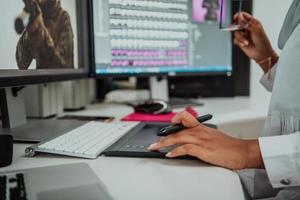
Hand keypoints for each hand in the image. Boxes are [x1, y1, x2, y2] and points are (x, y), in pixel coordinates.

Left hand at [148, 111, 263, 169]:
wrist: (243, 151)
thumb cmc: (230, 146)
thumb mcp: (213, 137)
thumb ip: (201, 137)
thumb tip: (190, 142)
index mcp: (202, 127)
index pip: (184, 117)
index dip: (174, 120)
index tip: (167, 126)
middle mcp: (200, 131)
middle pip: (176, 130)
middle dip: (162, 136)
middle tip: (154, 143)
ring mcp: (201, 140)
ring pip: (177, 137)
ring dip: (164, 143)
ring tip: (155, 148)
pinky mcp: (203, 149)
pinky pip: (184, 148)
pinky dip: (175, 151)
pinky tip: (169, 155)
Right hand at [233, 12, 275, 71]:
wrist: (262, 53)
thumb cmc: (262, 42)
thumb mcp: (256, 30)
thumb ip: (246, 23)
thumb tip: (240, 18)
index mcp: (253, 23)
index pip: (244, 16)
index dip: (239, 15)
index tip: (236, 17)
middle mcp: (247, 28)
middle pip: (237, 24)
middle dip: (237, 27)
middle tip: (238, 29)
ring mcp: (244, 35)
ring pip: (235, 33)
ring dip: (241, 38)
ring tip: (246, 42)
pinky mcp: (240, 42)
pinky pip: (235, 40)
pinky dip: (239, 42)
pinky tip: (244, 44)